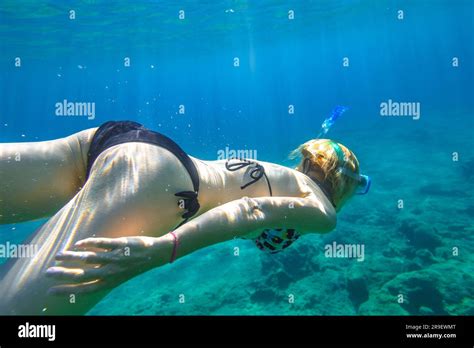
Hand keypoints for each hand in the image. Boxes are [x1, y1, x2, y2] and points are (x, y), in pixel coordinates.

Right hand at [46, 236, 166, 294]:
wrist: (156, 254)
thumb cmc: (133, 265)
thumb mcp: (118, 276)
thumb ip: (101, 276)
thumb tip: (80, 274)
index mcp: (110, 281)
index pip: (85, 289)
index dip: (67, 291)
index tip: (50, 290)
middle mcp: (112, 272)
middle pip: (83, 275)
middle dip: (64, 275)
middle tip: (47, 273)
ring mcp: (116, 258)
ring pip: (90, 259)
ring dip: (72, 257)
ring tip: (58, 256)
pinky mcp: (121, 245)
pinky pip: (103, 244)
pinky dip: (89, 243)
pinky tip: (78, 243)